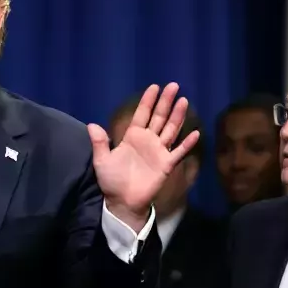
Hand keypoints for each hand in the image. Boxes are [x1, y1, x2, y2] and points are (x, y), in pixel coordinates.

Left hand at [87, 82, 199, 228]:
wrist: (123, 201)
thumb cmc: (112, 180)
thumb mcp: (102, 160)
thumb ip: (100, 142)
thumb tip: (92, 124)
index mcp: (132, 136)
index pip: (141, 114)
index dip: (148, 101)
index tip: (154, 87)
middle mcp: (147, 140)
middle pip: (159, 117)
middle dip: (165, 102)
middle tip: (173, 86)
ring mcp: (158, 151)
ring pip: (170, 129)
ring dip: (177, 116)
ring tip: (183, 101)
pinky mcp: (166, 165)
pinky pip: (178, 152)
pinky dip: (187, 143)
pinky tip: (195, 132)